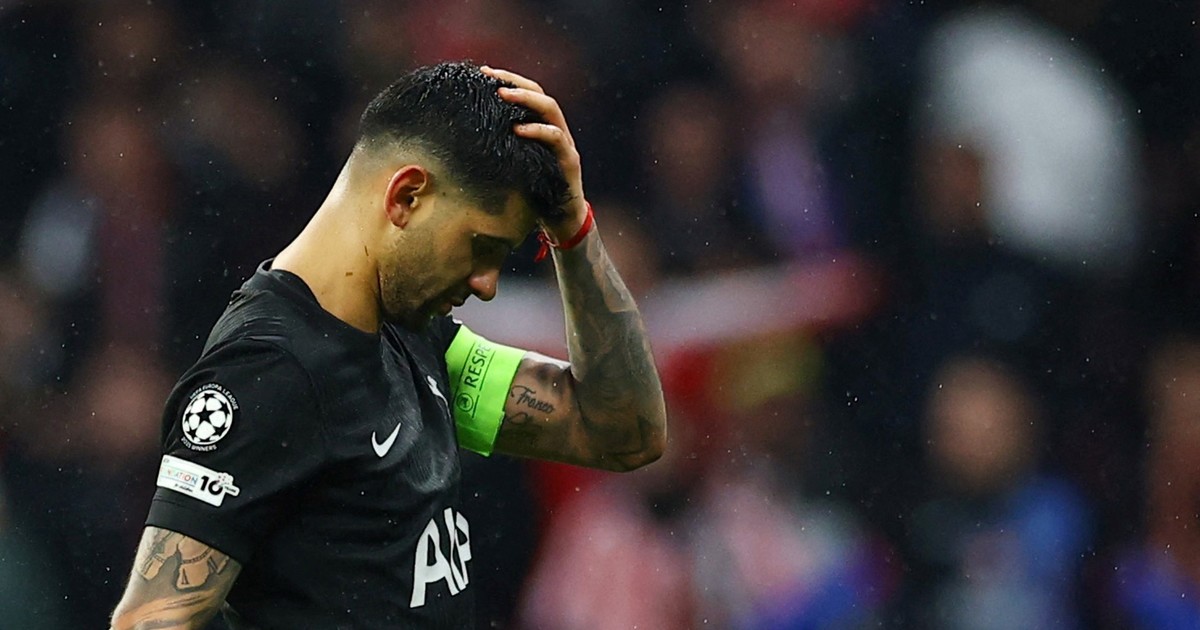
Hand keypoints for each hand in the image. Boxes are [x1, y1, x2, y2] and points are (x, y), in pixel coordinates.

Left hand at [481, 65, 587, 240]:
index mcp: (542, 129)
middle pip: (540, 94)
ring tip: (503, 94)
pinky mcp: (569, 162)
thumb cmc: (533, 195)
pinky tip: (518, 129)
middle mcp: (556, 131)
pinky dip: (537, 130)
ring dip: (526, 99)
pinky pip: (556, 138)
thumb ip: (498, 150)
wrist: (561, 223)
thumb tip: (459, 140)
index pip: (528, 94)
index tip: (482, 73)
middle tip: (490, 76)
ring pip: (551, 109)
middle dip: (515, 82)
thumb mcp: (511, 167)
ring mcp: (565, 145)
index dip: (508, 80)